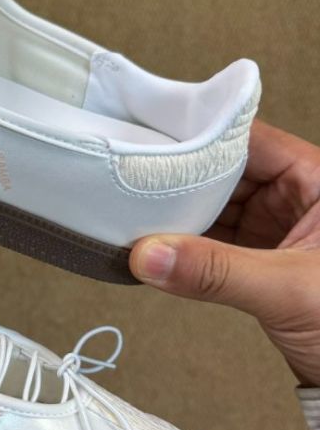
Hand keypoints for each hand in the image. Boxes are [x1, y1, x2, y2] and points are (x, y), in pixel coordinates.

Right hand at [130, 119, 319, 385]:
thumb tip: (148, 255)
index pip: (250, 142)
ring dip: (178, 214)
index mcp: (319, 181)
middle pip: (224, 171)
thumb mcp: (289, 291)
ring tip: (132, 211)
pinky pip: (213, 241)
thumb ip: (216, 272)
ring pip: (214, 206)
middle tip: (129, 180)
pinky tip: (153, 243)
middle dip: (179, 179)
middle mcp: (297, 196)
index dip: (201, 139)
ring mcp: (277, 227)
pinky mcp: (260, 259)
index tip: (150, 144)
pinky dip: (184, 244)